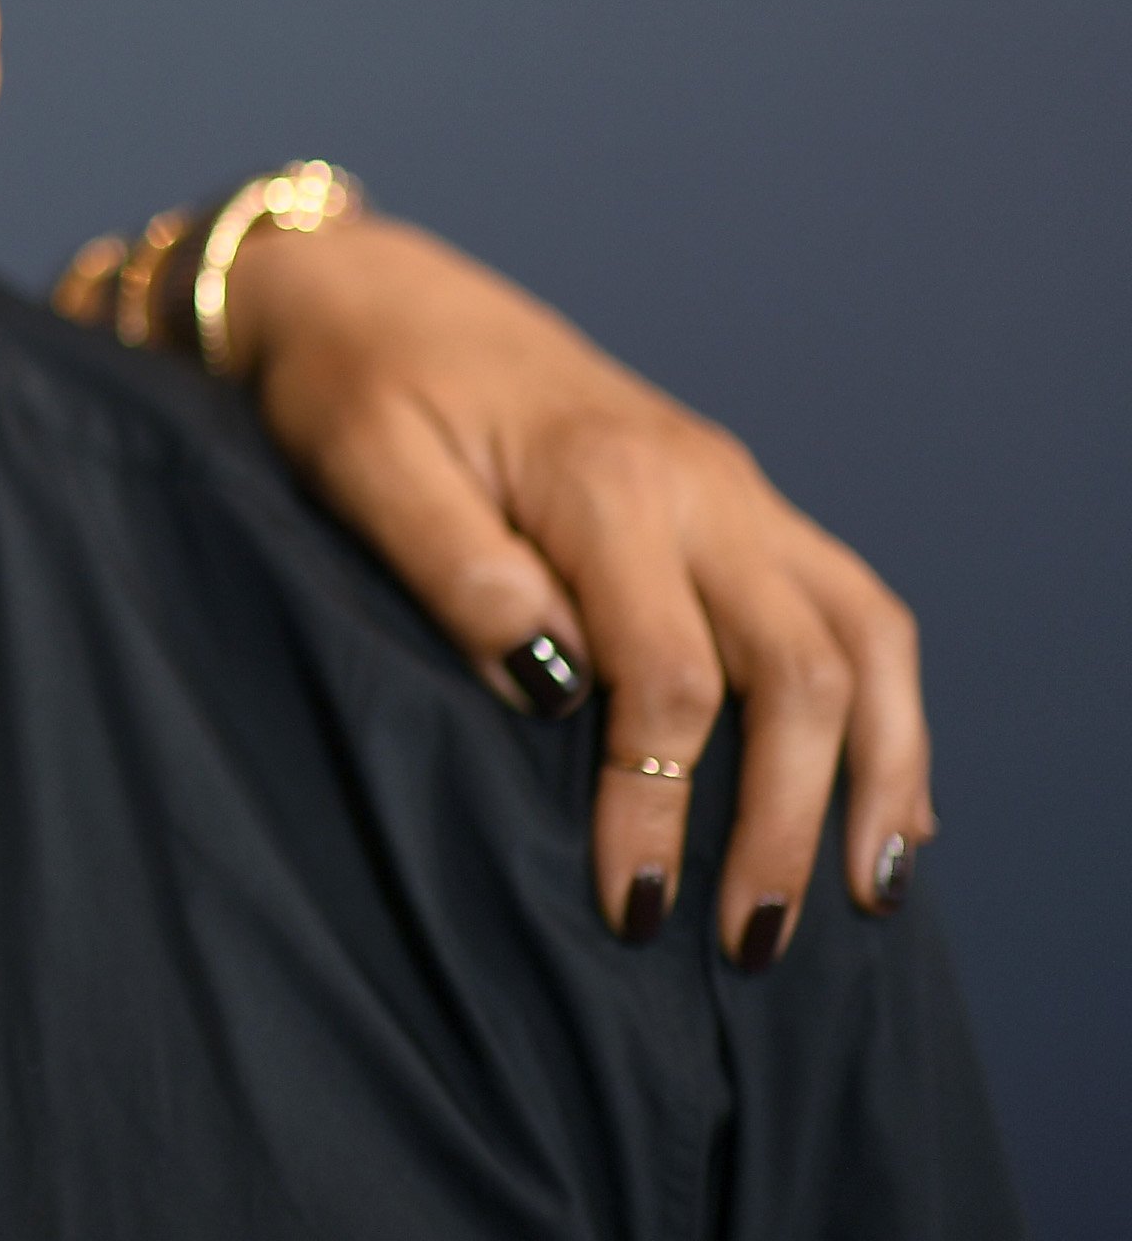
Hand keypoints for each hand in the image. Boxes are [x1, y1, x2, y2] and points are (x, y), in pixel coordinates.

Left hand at [225, 214, 933, 962]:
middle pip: (800, 671)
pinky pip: (853, 603)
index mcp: (603, 480)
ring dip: (880, 768)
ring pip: (863, 636)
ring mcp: (734, 488)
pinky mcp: (739, 500)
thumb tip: (548, 681)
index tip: (628, 905)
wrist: (379, 296)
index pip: (668, 679)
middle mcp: (698, 481)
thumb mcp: (364, 468)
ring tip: (866, 889)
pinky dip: (887, 703)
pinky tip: (884, 792)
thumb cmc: (352, 390)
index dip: (656, 806)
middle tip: (751, 944)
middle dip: (788, 818)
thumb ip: (454, 569)